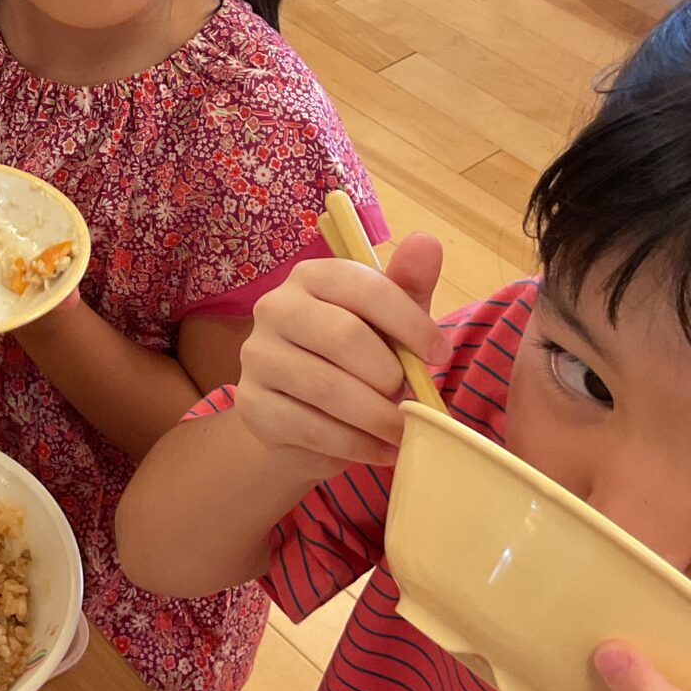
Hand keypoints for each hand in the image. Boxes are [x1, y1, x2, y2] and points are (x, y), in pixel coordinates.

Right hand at [230, 232, 446, 470]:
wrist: (301, 418)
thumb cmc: (355, 360)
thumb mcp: (388, 322)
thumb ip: (408, 285)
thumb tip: (427, 241)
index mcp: (311, 276)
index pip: (363, 287)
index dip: (409, 322)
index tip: (439, 354)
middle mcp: (275, 308)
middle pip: (343, 337)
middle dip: (389, 375)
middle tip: (410, 398)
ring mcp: (257, 356)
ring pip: (326, 387)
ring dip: (376, 416)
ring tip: (402, 431)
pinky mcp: (252, 404)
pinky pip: (311, 427)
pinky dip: (356, 445)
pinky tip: (379, 450)